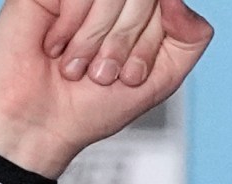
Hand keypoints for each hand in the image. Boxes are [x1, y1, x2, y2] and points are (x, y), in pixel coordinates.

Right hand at [0, 0, 212, 178]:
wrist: (40, 124)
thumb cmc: (94, 105)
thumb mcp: (162, 79)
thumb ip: (191, 38)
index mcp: (142, 13)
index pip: (168, 6)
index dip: (149, 45)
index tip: (130, 76)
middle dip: (123, 42)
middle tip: (102, 73)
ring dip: (95, 39)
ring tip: (77, 66)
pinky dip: (70, 28)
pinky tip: (55, 48)